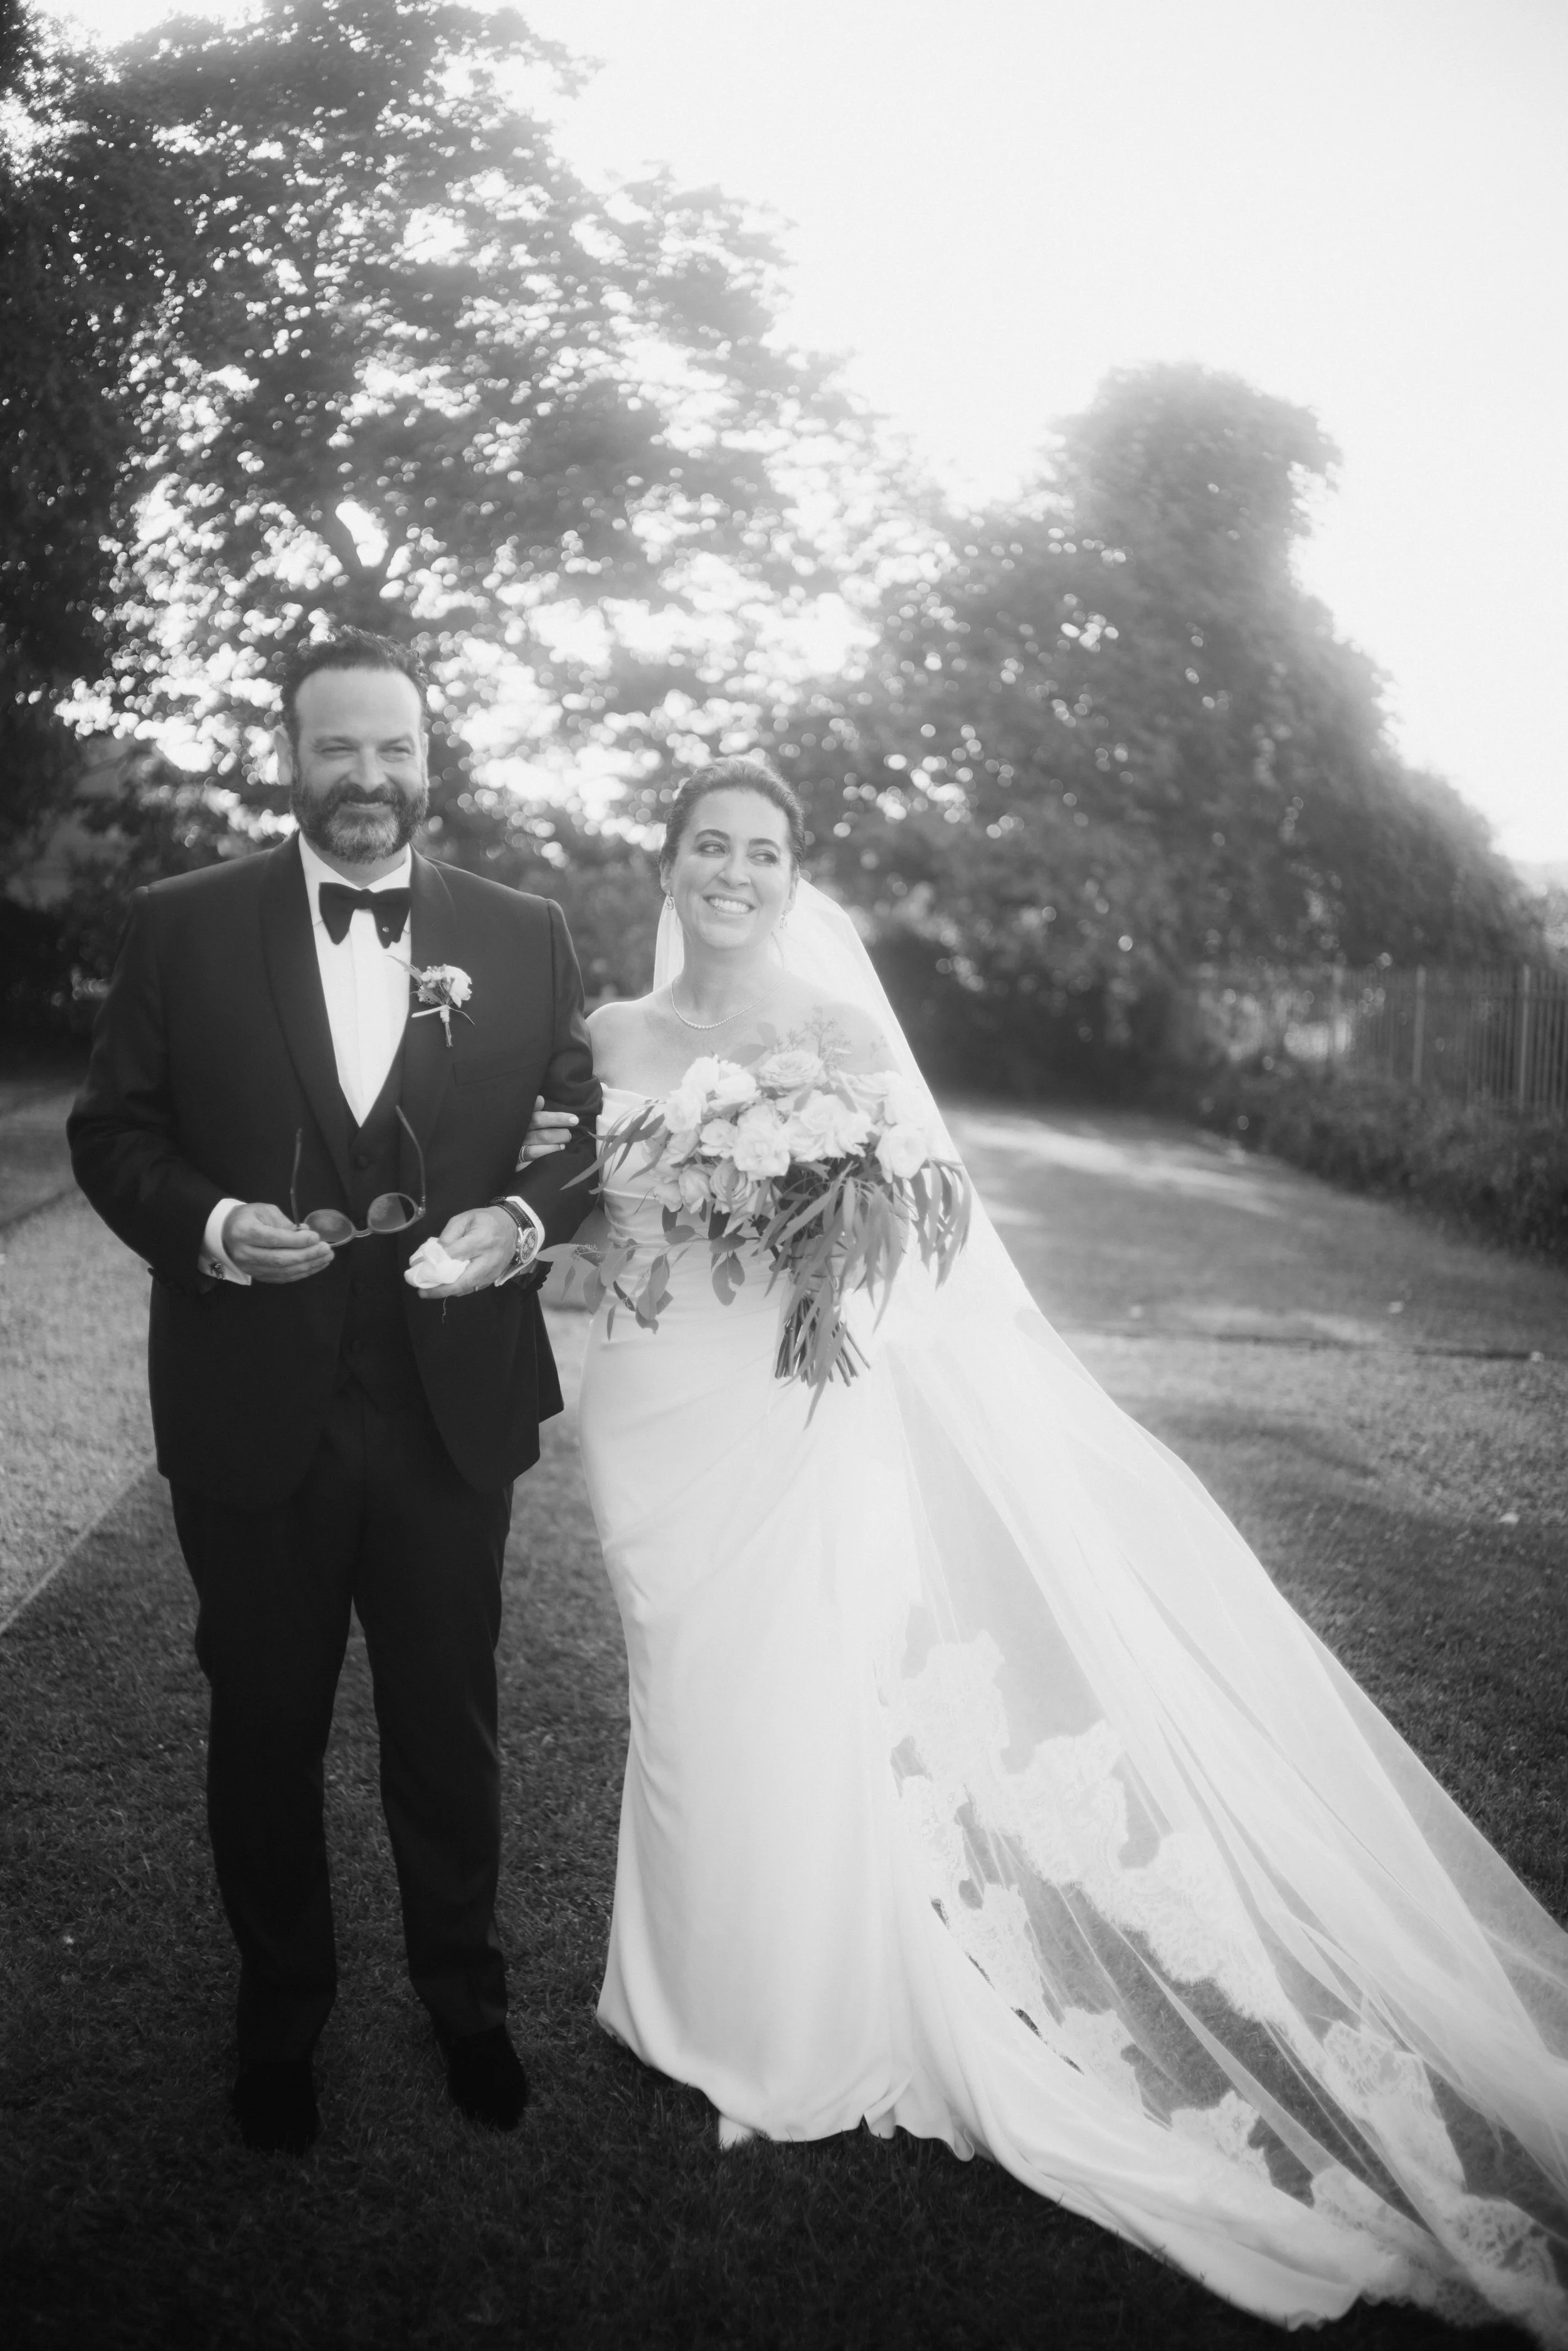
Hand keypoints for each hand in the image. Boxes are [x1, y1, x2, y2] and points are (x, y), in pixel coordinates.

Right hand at [221, 1202, 335, 1282]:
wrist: (226, 1232)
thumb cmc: (248, 1217)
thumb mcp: (264, 1211)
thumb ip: (285, 1223)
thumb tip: (306, 1234)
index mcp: (244, 1232)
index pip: (274, 1239)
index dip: (297, 1241)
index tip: (316, 1237)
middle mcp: (245, 1253)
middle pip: (280, 1259)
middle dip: (307, 1255)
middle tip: (326, 1250)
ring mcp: (250, 1267)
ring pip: (282, 1271)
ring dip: (308, 1266)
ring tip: (326, 1258)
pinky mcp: (256, 1275)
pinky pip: (281, 1278)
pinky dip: (300, 1273)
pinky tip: (315, 1266)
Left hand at [408, 1206, 517, 1298]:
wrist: (511, 1226)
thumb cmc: (485, 1220)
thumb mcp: (464, 1219)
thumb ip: (448, 1236)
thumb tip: (435, 1254)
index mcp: (481, 1240)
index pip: (456, 1255)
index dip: (438, 1263)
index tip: (421, 1268)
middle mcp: (488, 1259)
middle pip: (462, 1280)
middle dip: (441, 1289)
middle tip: (423, 1293)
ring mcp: (492, 1271)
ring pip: (467, 1288)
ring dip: (447, 1291)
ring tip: (430, 1291)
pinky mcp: (493, 1278)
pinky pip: (473, 1288)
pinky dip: (458, 1289)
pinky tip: (446, 1287)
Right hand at [516, 1099, 578, 1166]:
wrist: (496, 1144)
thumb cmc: (517, 1126)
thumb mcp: (522, 1114)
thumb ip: (532, 1107)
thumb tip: (540, 1099)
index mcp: (520, 1121)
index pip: (539, 1118)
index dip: (557, 1119)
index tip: (574, 1120)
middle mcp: (517, 1136)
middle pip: (542, 1136)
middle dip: (559, 1135)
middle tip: (568, 1135)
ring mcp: (515, 1151)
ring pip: (535, 1151)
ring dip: (553, 1149)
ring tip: (563, 1146)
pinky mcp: (514, 1164)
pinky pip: (528, 1165)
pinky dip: (541, 1161)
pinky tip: (552, 1159)